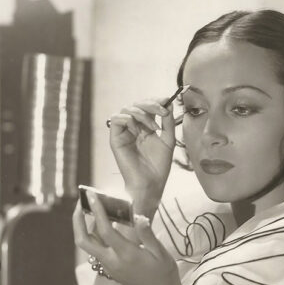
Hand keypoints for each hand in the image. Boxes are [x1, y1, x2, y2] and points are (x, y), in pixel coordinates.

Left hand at [72, 193, 183, 284]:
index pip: (105, 230)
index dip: (97, 211)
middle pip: (83, 241)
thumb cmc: (164, 275)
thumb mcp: (161, 253)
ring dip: (83, 227)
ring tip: (87, 208)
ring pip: (87, 246)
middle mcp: (112, 261)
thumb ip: (148, 235)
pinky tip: (102, 224)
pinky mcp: (110, 269)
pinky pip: (95, 250)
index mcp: (126, 255)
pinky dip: (93, 235)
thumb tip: (138, 217)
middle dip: (77, 221)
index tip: (92, 194)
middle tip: (80, 202)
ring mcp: (109, 267)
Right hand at [108, 98, 175, 218]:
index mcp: (145, 128)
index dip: (155, 101)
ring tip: (153, 127)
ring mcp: (124, 133)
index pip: (146, 106)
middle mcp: (133, 128)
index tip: (166, 101)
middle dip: (150, 104)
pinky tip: (139, 128)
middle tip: (162, 111)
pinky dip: (128, 118)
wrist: (151, 184)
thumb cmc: (159, 166)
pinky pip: (115, 119)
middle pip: (136, 104)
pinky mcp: (115, 139)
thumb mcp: (168, 140)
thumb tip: (168, 102)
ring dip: (141, 112)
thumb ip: (167, 121)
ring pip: (126, 109)